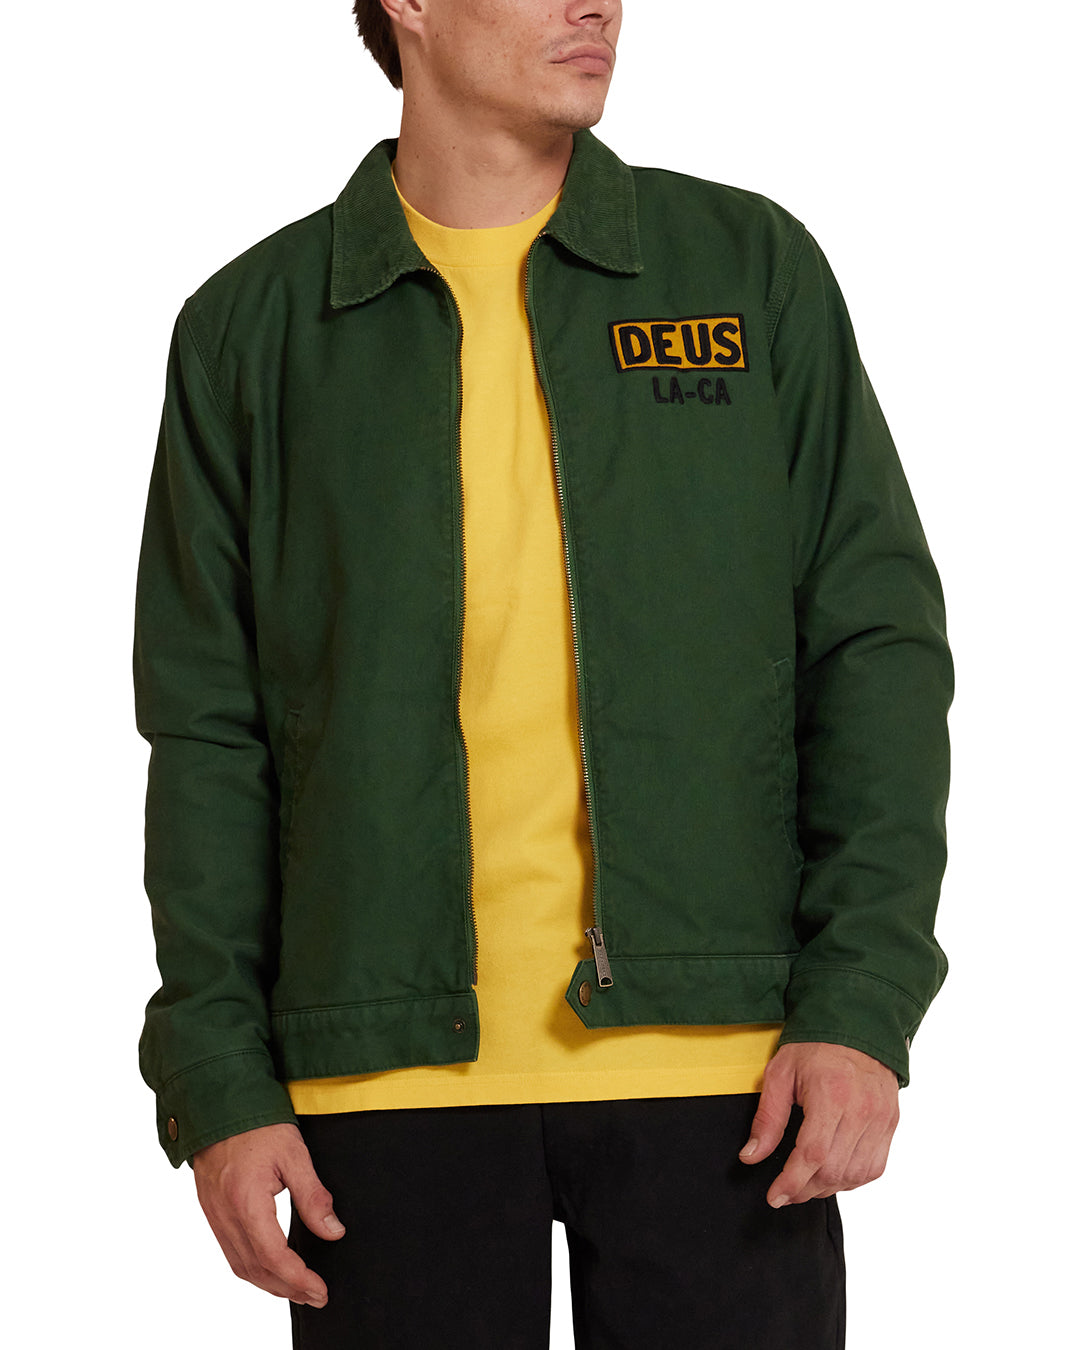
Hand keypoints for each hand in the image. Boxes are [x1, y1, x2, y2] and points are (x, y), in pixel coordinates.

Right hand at [192, 1122, 344, 1306]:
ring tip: (298, 1289)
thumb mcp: (294, 1153)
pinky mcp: (212, 1212)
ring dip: (269, 1284)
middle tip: (315, 1296)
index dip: (298, 1279)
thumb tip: (334, 1231)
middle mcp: (225, 1215)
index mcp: (246, 1202)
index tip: (320, 1289)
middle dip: (287, 1289)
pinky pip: (230, 1252)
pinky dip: (252, 1269)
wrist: (218, 1105)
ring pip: (240, 1266)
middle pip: (256, 1269)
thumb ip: (313, 1196)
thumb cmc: (257, 1124)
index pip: (273, 1256)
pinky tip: (271, 1269)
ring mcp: (215, 1216)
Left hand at [739, 1041, 899, 1206]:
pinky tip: (833, 1174)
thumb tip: (751, 1156)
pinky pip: (874, 1167)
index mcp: (831, 1094)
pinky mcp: (891, 1123)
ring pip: (856, 1174)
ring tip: (806, 1183)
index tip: (775, 1197)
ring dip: (828, 1187)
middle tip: (785, 1191)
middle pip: (834, 1170)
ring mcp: (880, 1118)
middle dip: (805, 1189)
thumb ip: (768, 1118)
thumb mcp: (780, 1073)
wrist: (858, 1025)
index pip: (813, 1154)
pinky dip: (852, 1179)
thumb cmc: (815, 1046)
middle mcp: (861, 1110)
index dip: (791, 1182)